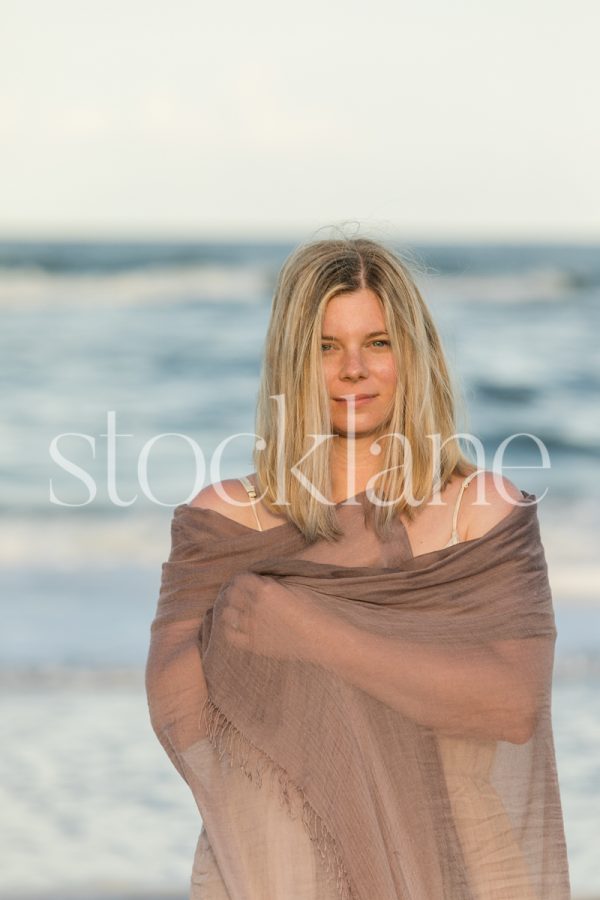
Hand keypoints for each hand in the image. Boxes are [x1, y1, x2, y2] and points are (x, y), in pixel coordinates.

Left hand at [218, 572, 341, 663]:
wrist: (321, 638)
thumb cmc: (313, 611)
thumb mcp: (293, 588)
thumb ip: (273, 585)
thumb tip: (261, 583)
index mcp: (265, 588)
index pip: (241, 578)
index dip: (242, 579)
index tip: (246, 582)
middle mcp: (255, 605)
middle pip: (232, 594)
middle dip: (236, 593)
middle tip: (242, 596)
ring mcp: (252, 626)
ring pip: (227, 613)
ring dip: (232, 609)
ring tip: (239, 611)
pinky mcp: (253, 643)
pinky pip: (231, 634)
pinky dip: (232, 628)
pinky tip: (238, 627)